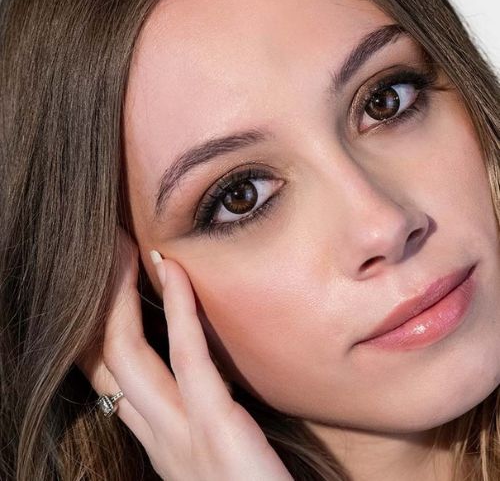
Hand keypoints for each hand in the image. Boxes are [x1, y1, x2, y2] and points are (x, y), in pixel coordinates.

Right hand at [77, 228, 292, 480]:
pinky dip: (177, 309)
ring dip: (122, 297)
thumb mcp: (212, 454)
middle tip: (107, 256)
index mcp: (158, 443)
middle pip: (106, 360)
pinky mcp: (214, 425)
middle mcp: (156, 437)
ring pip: (127, 354)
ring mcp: (179, 433)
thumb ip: (197, 420)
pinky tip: (174, 271)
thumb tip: (192, 377)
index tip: (106, 287)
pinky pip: (187, 356)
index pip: (109, 379)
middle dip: (100, 304)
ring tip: (125, 251)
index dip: (98, 330)